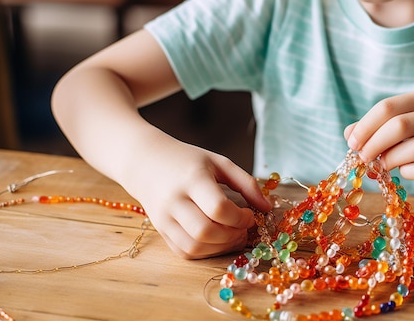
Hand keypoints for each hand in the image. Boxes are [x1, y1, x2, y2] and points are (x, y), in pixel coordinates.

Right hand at [123, 138, 270, 258]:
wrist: (145, 162)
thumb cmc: (188, 161)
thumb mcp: (219, 162)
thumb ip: (246, 183)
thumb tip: (268, 208)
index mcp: (192, 179)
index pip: (218, 208)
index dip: (240, 217)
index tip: (249, 214)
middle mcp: (175, 200)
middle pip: (205, 231)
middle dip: (232, 236)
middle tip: (243, 228)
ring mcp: (164, 218)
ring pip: (194, 246)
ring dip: (220, 247)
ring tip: (233, 236)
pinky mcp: (160, 230)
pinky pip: (184, 252)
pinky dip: (205, 252)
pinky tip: (217, 240)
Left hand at [344, 90, 413, 188]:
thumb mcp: (404, 123)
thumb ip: (376, 126)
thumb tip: (349, 133)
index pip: (388, 107)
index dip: (365, 126)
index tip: (352, 142)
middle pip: (399, 126)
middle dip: (374, 143)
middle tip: (363, 157)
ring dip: (390, 160)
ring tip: (382, 165)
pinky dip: (407, 172)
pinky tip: (404, 171)